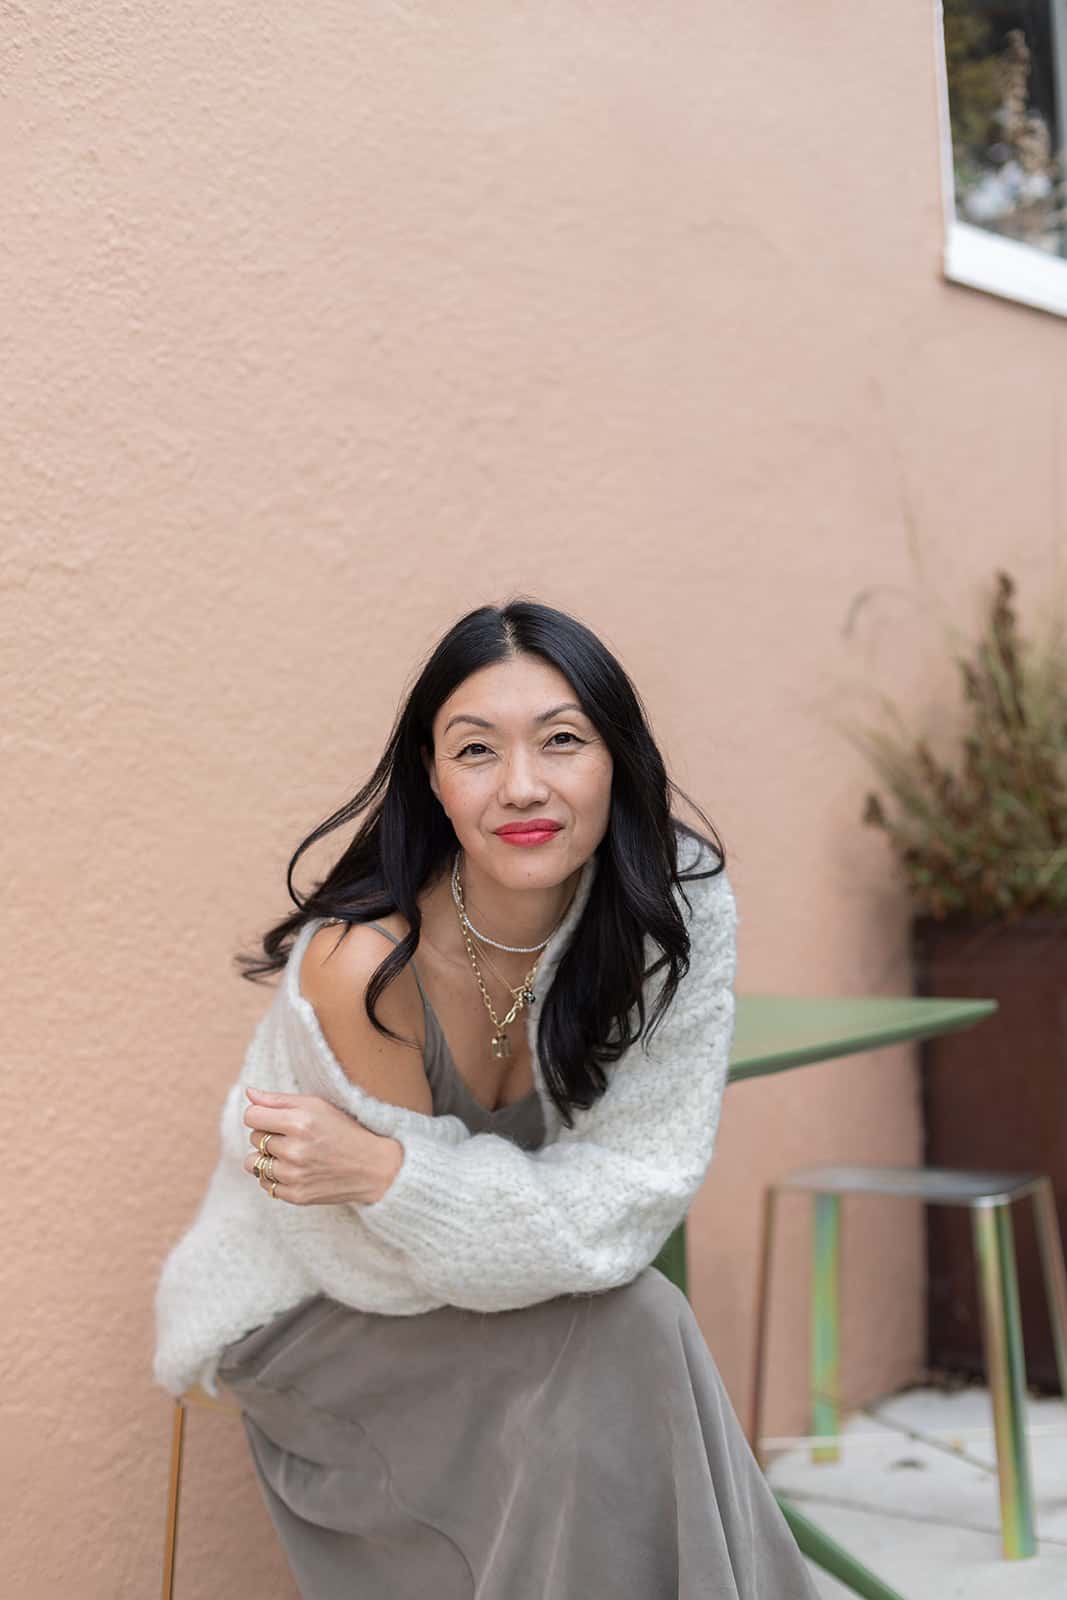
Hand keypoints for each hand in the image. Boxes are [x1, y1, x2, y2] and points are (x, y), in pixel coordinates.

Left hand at [242, 1087, 402, 1205]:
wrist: (371, 1167)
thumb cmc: (343, 1130)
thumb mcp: (316, 1106)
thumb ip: (279, 1100)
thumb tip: (249, 1092)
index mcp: (299, 1122)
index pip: (251, 1116)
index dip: (260, 1115)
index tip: (274, 1119)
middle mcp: (295, 1150)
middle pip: (254, 1138)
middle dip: (268, 1135)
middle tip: (293, 1136)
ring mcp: (294, 1175)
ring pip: (253, 1163)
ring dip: (266, 1158)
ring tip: (289, 1154)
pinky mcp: (296, 1195)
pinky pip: (265, 1184)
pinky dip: (275, 1177)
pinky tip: (295, 1170)